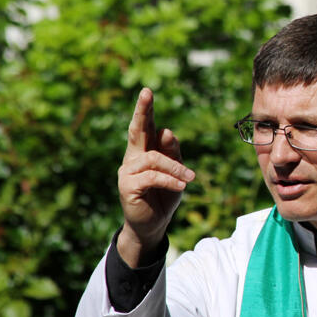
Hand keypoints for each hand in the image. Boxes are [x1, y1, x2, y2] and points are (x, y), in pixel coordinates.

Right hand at [117, 88, 194, 266]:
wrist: (152, 225)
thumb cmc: (163, 197)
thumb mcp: (175, 173)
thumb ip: (172, 154)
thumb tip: (167, 131)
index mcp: (144, 151)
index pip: (146, 127)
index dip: (146, 111)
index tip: (148, 92)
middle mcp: (133, 158)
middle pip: (137, 131)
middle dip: (143, 111)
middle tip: (147, 93)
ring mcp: (127, 171)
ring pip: (153, 158)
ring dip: (175, 166)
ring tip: (189, 178)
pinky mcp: (127, 186)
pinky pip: (152, 176)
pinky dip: (169, 179)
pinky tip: (181, 186)